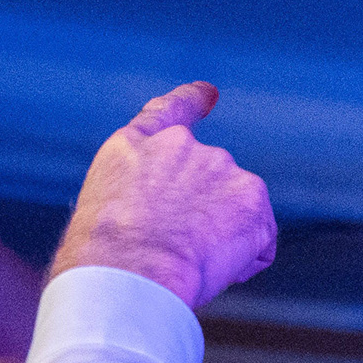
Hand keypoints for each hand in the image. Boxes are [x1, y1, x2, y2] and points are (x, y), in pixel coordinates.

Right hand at [49, 82, 275, 308]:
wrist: (130, 268)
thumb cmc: (105, 257)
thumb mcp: (103, 209)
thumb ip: (140, 197)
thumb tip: (163, 222)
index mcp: (134, 145)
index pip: (168, 113)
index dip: (191, 101)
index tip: (210, 94)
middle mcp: (181, 146)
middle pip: (209, 183)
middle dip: (203, 217)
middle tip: (173, 250)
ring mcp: (220, 167)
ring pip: (235, 213)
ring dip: (221, 239)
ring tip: (186, 259)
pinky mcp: (252, 196)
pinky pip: (258, 242)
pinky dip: (244, 260)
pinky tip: (212, 266)